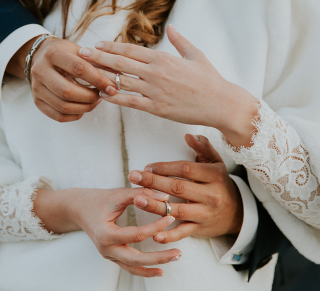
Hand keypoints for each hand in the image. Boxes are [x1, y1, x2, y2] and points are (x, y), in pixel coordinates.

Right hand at [6, 36, 117, 121]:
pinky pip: (58, 116)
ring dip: (85, 107)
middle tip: (102, 96)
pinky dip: (75, 115)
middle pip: (68, 91)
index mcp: (53, 53)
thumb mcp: (79, 51)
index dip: (99, 80)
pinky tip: (83, 108)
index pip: (79, 69)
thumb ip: (97, 63)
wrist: (40, 57)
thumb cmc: (65, 54)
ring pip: (64, 106)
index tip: (112, 88)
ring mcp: (36, 88)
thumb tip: (119, 76)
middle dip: (90, 97)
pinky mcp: (37, 101)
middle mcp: (40, 70)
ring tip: (95, 101)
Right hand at [33, 187, 180, 276]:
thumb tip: (164, 197)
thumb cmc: (97, 200)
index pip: (136, 235)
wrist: (78, 208)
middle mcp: (106, 249)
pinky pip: (129, 266)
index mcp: (105, 234)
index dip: (155, 227)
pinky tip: (159, 269)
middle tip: (178, 252)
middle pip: (136, 259)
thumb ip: (140, 194)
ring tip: (173, 259)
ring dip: (154, 265)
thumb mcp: (118, 194)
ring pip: (134, 267)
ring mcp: (108, 255)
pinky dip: (144, 269)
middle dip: (159, 257)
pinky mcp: (112, 255)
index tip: (170, 216)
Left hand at [78, 25, 257, 146]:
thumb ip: (180, 41)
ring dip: (102, 77)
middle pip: (120, 63)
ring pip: (122, 81)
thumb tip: (171, 28)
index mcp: (163, 58)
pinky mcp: (156, 108)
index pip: (130, 50)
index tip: (97, 45)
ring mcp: (154, 91)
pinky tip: (103, 95)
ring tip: (85, 73)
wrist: (220, 103)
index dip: (111, 47)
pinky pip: (131, 102)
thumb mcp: (195, 55)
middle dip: (98, 58)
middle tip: (81, 53)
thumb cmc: (209, 79)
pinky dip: (115, 98)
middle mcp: (155, 73)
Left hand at [127, 134, 242, 242]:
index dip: (165, 167)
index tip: (147, 166)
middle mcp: (211, 195)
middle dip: (153, 182)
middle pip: (178, 188)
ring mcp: (206, 213)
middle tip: (133, 177)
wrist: (236, 212)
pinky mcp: (200, 229)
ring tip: (137, 199)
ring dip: (155, 206)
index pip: (185, 169)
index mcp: (214, 175)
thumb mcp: (216, 163)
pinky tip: (155, 234)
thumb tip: (188, 135)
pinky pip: (183, 233)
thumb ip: (203, 147)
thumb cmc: (219, 182)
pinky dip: (169, 235)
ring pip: (177, 210)